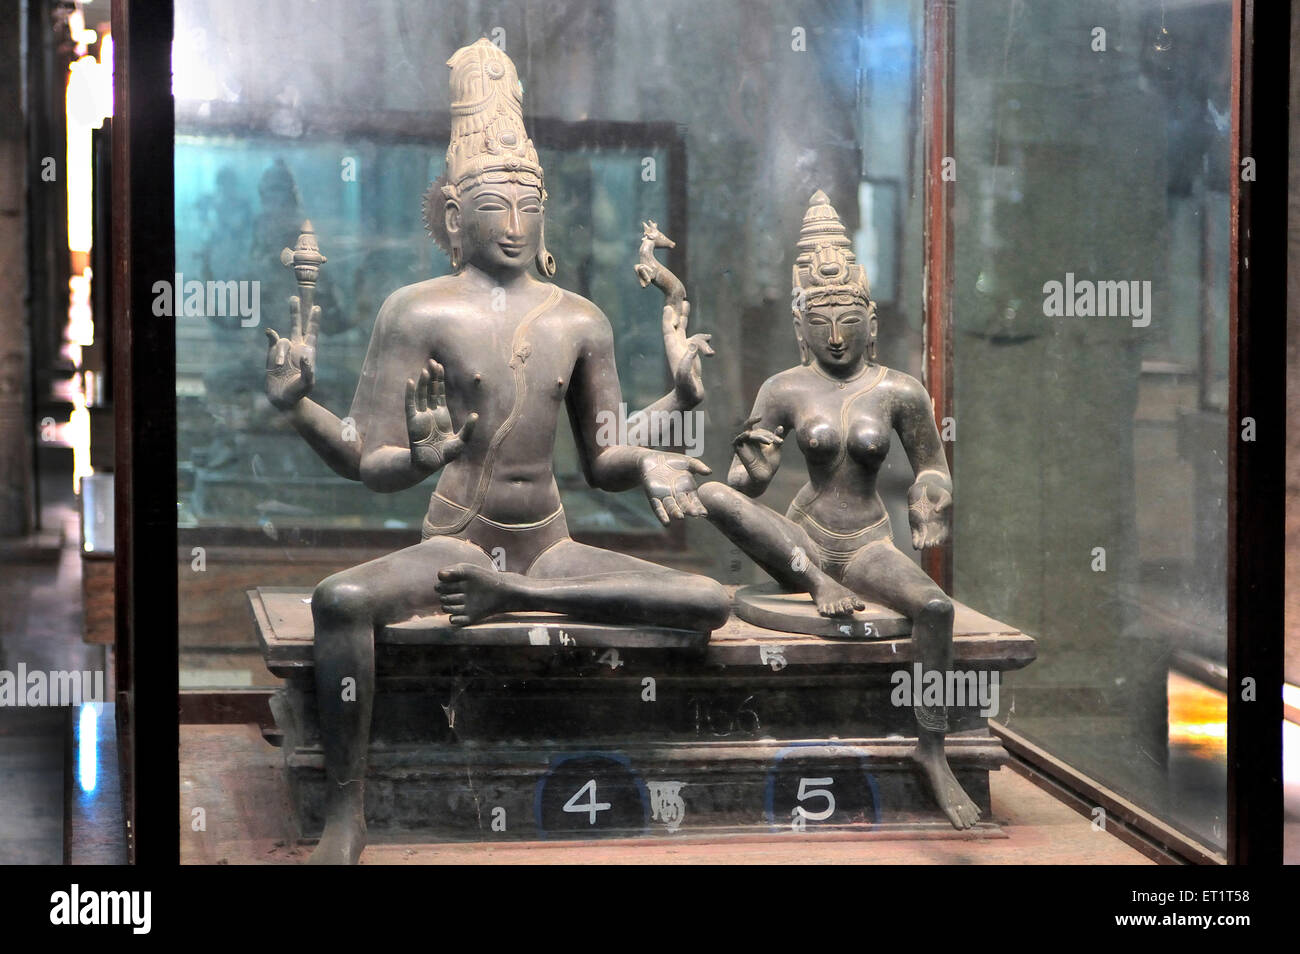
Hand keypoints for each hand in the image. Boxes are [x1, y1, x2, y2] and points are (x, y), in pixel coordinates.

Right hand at [264, 295, 317, 409]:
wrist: (282, 398)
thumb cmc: (298, 391)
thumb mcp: (307, 383)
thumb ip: (308, 371)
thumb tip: (304, 356)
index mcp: (308, 352)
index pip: (312, 333)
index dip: (314, 321)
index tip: (317, 308)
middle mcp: (296, 348)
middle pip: (296, 326)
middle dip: (295, 312)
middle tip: (295, 298)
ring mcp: (284, 350)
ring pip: (282, 342)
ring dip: (280, 353)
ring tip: (280, 366)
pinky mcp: (272, 354)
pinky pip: (272, 341)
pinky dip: (271, 336)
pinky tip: (269, 332)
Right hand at [406, 358, 477, 471]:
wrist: (430, 464)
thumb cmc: (445, 455)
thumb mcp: (461, 442)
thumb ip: (468, 429)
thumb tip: (476, 415)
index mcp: (442, 415)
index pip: (440, 393)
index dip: (440, 380)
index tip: (440, 366)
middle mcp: (430, 413)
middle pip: (430, 390)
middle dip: (432, 376)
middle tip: (432, 361)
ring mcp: (420, 416)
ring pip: (421, 395)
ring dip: (423, 382)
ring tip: (425, 369)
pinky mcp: (412, 422)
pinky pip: (410, 405)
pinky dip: (410, 394)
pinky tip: (410, 382)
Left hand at [638, 451, 711, 524]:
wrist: (653, 459)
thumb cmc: (673, 461)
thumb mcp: (688, 462)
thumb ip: (698, 466)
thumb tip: (709, 472)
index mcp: (688, 490)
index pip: (695, 501)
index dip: (699, 507)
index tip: (704, 513)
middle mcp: (678, 496)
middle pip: (685, 505)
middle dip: (689, 510)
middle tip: (695, 514)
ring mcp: (666, 497)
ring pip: (672, 508)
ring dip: (676, 513)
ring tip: (680, 517)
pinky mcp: (654, 497)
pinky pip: (658, 508)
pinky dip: (662, 515)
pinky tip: (666, 523)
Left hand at [664, 302, 713, 406]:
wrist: (688, 397)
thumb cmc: (686, 388)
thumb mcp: (686, 375)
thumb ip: (688, 360)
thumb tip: (693, 345)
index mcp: (674, 350)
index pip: (669, 331)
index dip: (667, 319)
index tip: (667, 307)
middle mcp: (677, 348)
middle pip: (675, 326)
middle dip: (676, 311)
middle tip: (676, 298)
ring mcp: (684, 351)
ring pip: (685, 331)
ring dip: (686, 318)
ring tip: (687, 303)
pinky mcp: (692, 356)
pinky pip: (697, 341)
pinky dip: (703, 338)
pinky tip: (710, 338)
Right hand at [732, 415, 783, 482]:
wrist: (763, 477)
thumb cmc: (770, 465)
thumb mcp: (776, 449)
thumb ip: (776, 438)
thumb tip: (781, 427)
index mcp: (759, 440)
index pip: (763, 431)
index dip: (771, 435)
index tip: (780, 442)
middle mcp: (750, 441)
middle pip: (757, 432)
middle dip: (766, 436)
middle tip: (774, 443)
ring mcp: (744, 445)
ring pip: (749, 433)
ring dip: (759, 436)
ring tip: (769, 443)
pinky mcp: (738, 450)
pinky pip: (738, 440)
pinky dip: (742, 436)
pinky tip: (748, 434)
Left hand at [908, 473, 951, 548]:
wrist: (925, 487)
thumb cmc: (937, 492)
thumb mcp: (945, 496)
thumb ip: (943, 503)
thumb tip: (937, 511)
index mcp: (942, 521)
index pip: (942, 533)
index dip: (941, 538)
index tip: (938, 541)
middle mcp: (933, 525)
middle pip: (932, 537)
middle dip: (931, 542)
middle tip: (929, 544)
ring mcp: (923, 524)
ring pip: (923, 537)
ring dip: (922, 543)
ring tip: (920, 547)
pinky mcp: (914, 522)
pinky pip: (915, 533)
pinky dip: (915, 540)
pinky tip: (915, 546)